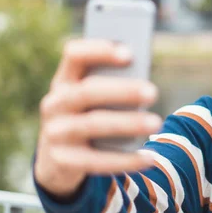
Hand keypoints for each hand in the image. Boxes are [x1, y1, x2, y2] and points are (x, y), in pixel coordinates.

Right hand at [34, 39, 160, 198]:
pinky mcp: (62, 160)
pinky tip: (148, 157)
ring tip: (156, 123)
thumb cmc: (88, 116)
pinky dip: (125, 160)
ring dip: (127, 124)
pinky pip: (96, 160)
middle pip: (87, 91)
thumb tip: (144, 86)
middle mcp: (55, 103)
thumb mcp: (93, 99)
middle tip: (153, 92)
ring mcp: (55, 132)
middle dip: (122, 91)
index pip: (74, 55)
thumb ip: (113, 86)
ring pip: (92, 124)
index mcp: (64, 79)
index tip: (129, 54)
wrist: (56, 158)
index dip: (99, 51)